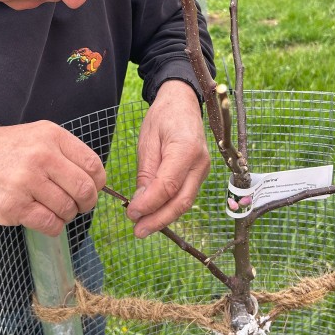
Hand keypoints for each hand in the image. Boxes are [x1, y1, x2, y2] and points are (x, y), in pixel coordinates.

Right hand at [0, 121, 105, 235]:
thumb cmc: (3, 150)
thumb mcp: (36, 136)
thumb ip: (64, 152)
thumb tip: (95, 178)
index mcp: (51, 136)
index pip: (93, 165)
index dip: (98, 183)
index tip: (92, 188)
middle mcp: (41, 156)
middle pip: (85, 190)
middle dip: (87, 203)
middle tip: (79, 206)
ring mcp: (27, 182)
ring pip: (68, 209)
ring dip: (67, 215)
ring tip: (55, 209)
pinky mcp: (13, 207)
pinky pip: (49, 224)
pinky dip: (53, 226)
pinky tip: (44, 218)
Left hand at [127, 81, 209, 237]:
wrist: (183, 103)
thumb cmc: (163, 117)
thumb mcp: (148, 140)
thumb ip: (146, 172)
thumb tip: (141, 202)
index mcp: (186, 150)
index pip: (168, 186)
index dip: (150, 204)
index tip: (131, 214)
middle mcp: (200, 163)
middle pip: (181, 201)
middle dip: (159, 220)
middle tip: (137, 231)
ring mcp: (203, 170)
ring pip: (185, 202)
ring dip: (163, 218)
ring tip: (142, 227)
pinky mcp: (199, 175)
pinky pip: (185, 196)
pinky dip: (169, 208)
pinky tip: (153, 215)